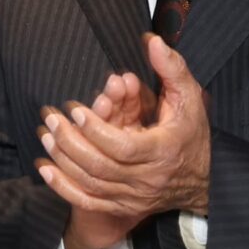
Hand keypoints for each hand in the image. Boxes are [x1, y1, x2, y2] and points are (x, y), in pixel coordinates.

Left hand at [36, 35, 211, 248]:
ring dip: (63, 160)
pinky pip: (88, 202)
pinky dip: (63, 187)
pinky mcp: (123, 207)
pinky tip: (46, 168)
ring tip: (46, 135)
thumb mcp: (189, 98)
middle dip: (71, 141)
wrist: (202, 181)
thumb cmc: (190, 134)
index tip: (76, 109)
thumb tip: (152, 41)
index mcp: (163, 151)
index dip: (96, 130)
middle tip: (52, 118)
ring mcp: (134, 197)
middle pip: (101, 166)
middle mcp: (148, 179)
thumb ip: (171, 68)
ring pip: (91, 184)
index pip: (123, 147)